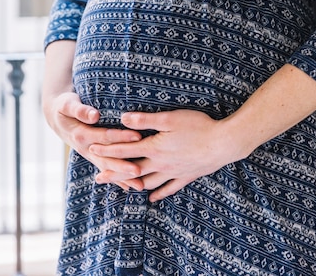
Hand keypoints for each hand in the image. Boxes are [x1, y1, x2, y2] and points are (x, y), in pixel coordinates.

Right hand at [45, 91, 144, 191]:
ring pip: (107, 168)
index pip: (104, 136)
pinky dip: (115, 179)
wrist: (55, 117)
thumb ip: (80, 111)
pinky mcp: (92, 156)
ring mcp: (88, 154)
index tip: (138, 137)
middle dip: (123, 166)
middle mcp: (85, 148)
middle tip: (139, 171)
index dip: (121, 137)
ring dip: (122, 177)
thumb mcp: (68, 105)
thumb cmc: (63, 106)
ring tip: (139, 185)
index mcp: (80, 134)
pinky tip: (129, 187)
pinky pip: (104, 169)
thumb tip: (95, 116)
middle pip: (106, 159)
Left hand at [90, 109, 236, 201]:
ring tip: (121, 187)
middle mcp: (161, 164)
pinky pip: (168, 188)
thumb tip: (122, 119)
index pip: (125, 150)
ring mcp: (174, 172)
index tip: (92, 149)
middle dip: (114, 173)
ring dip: (133, 184)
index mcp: (154, 148)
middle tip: (98, 178)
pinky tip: (151, 198)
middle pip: (132, 170)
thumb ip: (145, 120)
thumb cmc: (197, 126)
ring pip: (148, 182)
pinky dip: (158, 193)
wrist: (223, 144)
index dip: (107, 150)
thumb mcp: (169, 118)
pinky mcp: (187, 176)